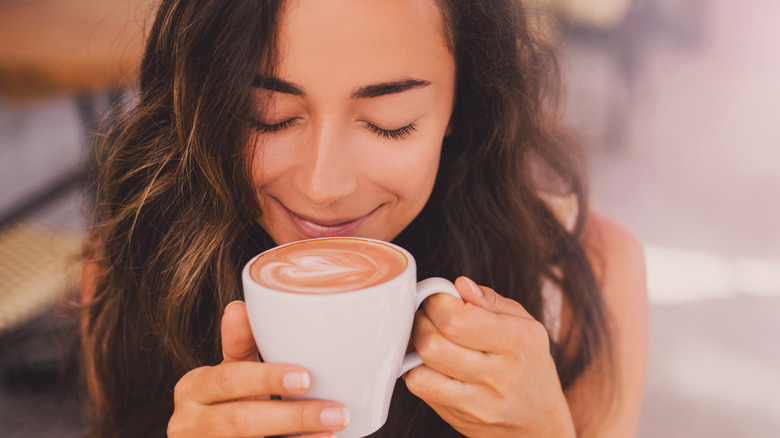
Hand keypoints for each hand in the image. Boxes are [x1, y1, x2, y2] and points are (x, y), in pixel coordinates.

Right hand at [167, 301, 348, 437]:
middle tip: (335, 411)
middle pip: (241, 420)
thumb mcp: (231, 372)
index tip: (306, 378)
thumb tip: (240, 307)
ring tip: (333, 429)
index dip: (266, 380)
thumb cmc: (228, 400)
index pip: (229, 380)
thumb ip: (239, 344)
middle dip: (292, 416)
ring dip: (297, 436)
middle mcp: (189, 421)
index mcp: (193, 387)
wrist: (213, 437)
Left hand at [403, 277, 575, 436]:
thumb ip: (490, 300)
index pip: (456, 320)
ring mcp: (478, 402)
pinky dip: (417, 371)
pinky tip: (431, 364)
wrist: (539, 420)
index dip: (438, 303)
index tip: (441, 300)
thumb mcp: (524, 323)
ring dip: (416, 349)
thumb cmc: (528, 362)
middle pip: (432, 345)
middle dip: (422, 322)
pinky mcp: (458, 418)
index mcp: (517, 341)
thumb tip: (460, 284)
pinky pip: (420, 389)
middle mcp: (499, 374)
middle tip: (430, 318)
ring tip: (430, 340)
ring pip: (420, 371)